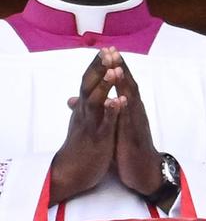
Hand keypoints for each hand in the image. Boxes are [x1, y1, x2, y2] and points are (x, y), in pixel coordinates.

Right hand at [49, 49, 124, 204]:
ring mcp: (91, 125)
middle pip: (90, 86)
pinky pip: (104, 123)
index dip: (97, 66)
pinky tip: (118, 101)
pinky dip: (111, 112)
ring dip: (104, 86)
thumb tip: (75, 98)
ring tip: (113, 70)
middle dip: (99, 68)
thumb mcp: (81, 124)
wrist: (72, 172)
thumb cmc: (79, 146)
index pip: (89, 82)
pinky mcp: (97, 139)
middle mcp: (85, 113)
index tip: (106, 48)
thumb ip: (80, 110)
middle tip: (108, 50)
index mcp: (84, 109)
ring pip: (96, 102)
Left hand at [111, 55, 166, 201]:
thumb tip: (84, 100)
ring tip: (117, 67)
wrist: (144, 171)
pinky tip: (123, 98)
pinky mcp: (133, 136)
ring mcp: (136, 122)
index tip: (108, 50)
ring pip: (131, 99)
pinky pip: (130, 120)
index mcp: (129, 108)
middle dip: (121, 68)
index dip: (116, 67)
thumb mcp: (114, 127)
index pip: (123, 83)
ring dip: (124, 83)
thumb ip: (105, 111)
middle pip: (129, 85)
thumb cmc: (127, 148)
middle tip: (113, 50)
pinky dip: (126, 108)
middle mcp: (135, 111)